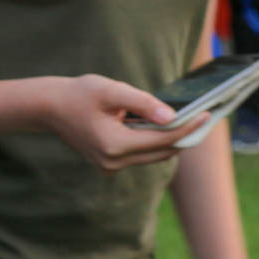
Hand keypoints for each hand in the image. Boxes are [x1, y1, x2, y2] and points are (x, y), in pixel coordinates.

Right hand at [42, 75, 209, 171]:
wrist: (50, 108)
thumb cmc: (80, 94)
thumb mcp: (112, 91)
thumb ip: (143, 103)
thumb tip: (172, 117)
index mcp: (114, 146)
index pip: (162, 140)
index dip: (188, 128)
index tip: (208, 114)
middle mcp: (113, 163)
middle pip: (162, 152)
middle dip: (185, 135)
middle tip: (208, 117)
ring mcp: (110, 167)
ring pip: (153, 155)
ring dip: (172, 139)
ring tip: (194, 120)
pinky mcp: (110, 164)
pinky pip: (142, 155)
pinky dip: (156, 142)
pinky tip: (169, 126)